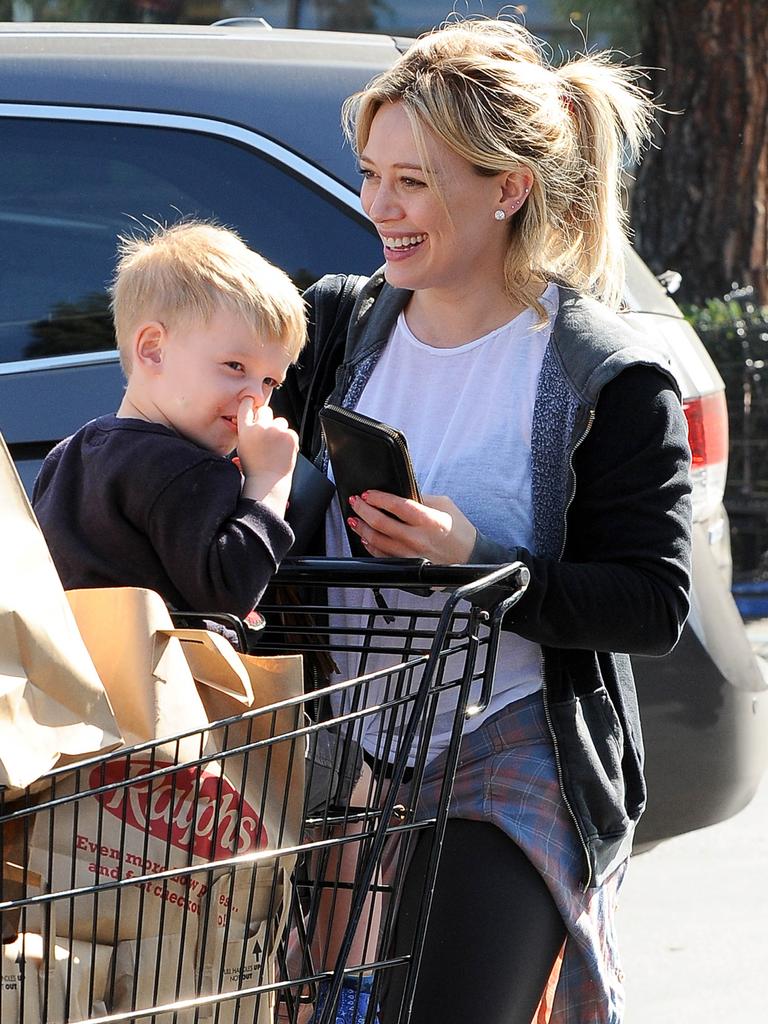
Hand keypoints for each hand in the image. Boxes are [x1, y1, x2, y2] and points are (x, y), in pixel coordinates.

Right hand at [238, 398, 297, 515]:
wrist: (268, 481)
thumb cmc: (253, 468)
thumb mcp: (242, 447)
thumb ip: (246, 430)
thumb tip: (252, 417)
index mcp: (246, 429)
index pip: (246, 405)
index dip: (250, 402)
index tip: (252, 402)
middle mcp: (260, 427)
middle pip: (265, 410)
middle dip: (267, 419)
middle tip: (267, 434)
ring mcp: (276, 431)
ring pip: (280, 421)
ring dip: (279, 430)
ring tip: (275, 446)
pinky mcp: (290, 436)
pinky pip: (290, 432)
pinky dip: (289, 440)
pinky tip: (283, 451)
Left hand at [346, 491, 476, 563]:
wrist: (470, 556)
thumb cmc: (458, 530)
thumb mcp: (444, 505)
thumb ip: (421, 498)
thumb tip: (398, 492)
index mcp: (429, 520)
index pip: (398, 506)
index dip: (379, 498)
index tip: (368, 493)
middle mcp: (418, 539)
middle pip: (381, 523)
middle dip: (364, 510)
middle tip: (356, 502)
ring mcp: (411, 555)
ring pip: (377, 541)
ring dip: (362, 528)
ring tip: (355, 518)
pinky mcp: (407, 566)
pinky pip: (382, 556)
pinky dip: (371, 546)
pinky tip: (365, 537)